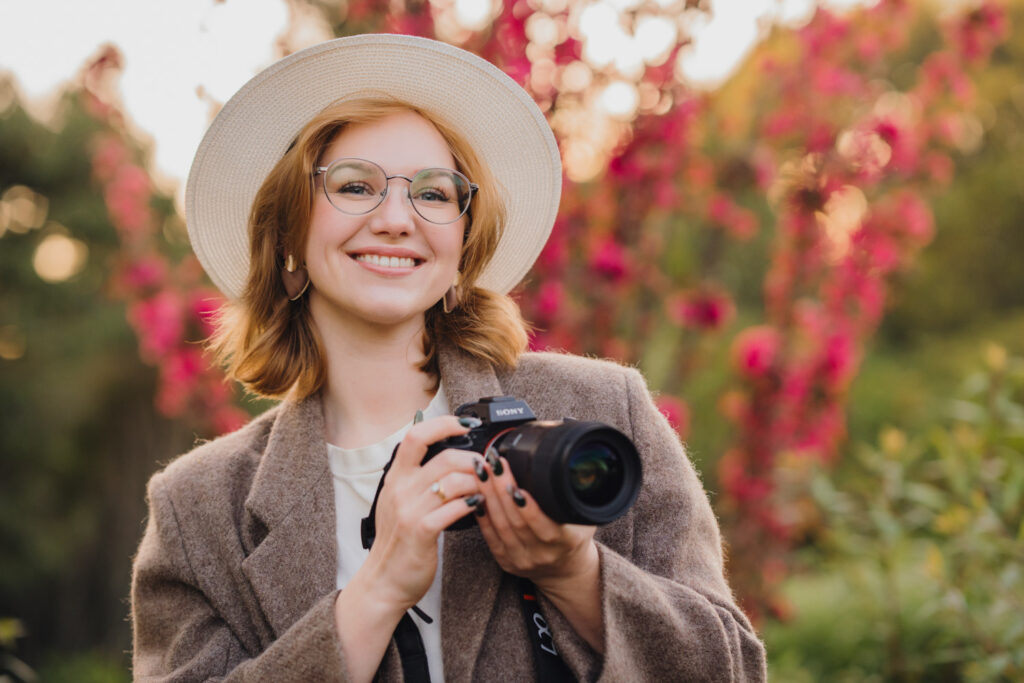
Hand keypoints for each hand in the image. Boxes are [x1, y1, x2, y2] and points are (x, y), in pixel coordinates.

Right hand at [358, 416, 485, 610]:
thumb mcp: (399, 502)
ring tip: (485, 489)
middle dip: (473, 460)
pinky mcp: (421, 531)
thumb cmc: (397, 541)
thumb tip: (448, 458)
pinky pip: (453, 509)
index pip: (417, 435)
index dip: (444, 424)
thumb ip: (417, 479)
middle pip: (445, 457)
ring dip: (477, 483)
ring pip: (454, 481)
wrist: (384, 580)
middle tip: (486, 469)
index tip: (466, 424)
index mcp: (396, 477)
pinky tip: (478, 507)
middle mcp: (400, 489)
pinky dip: (471, 505)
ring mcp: (409, 510)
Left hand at [474, 454, 598, 587]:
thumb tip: (575, 468)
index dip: (529, 508)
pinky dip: (482, 514)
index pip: (545, 527)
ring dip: (488, 496)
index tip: (518, 485)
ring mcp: (521, 560)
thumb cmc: (575, 538)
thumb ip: (578, 498)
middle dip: (502, 489)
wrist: (565, 570)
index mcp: (566, 542)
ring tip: (482, 471)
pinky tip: (476, 494)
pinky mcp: (505, 561)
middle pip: (516, 521)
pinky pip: (489, 536)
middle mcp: (542, 554)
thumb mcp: (587, 519)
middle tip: (493, 464)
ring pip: (500, 526)